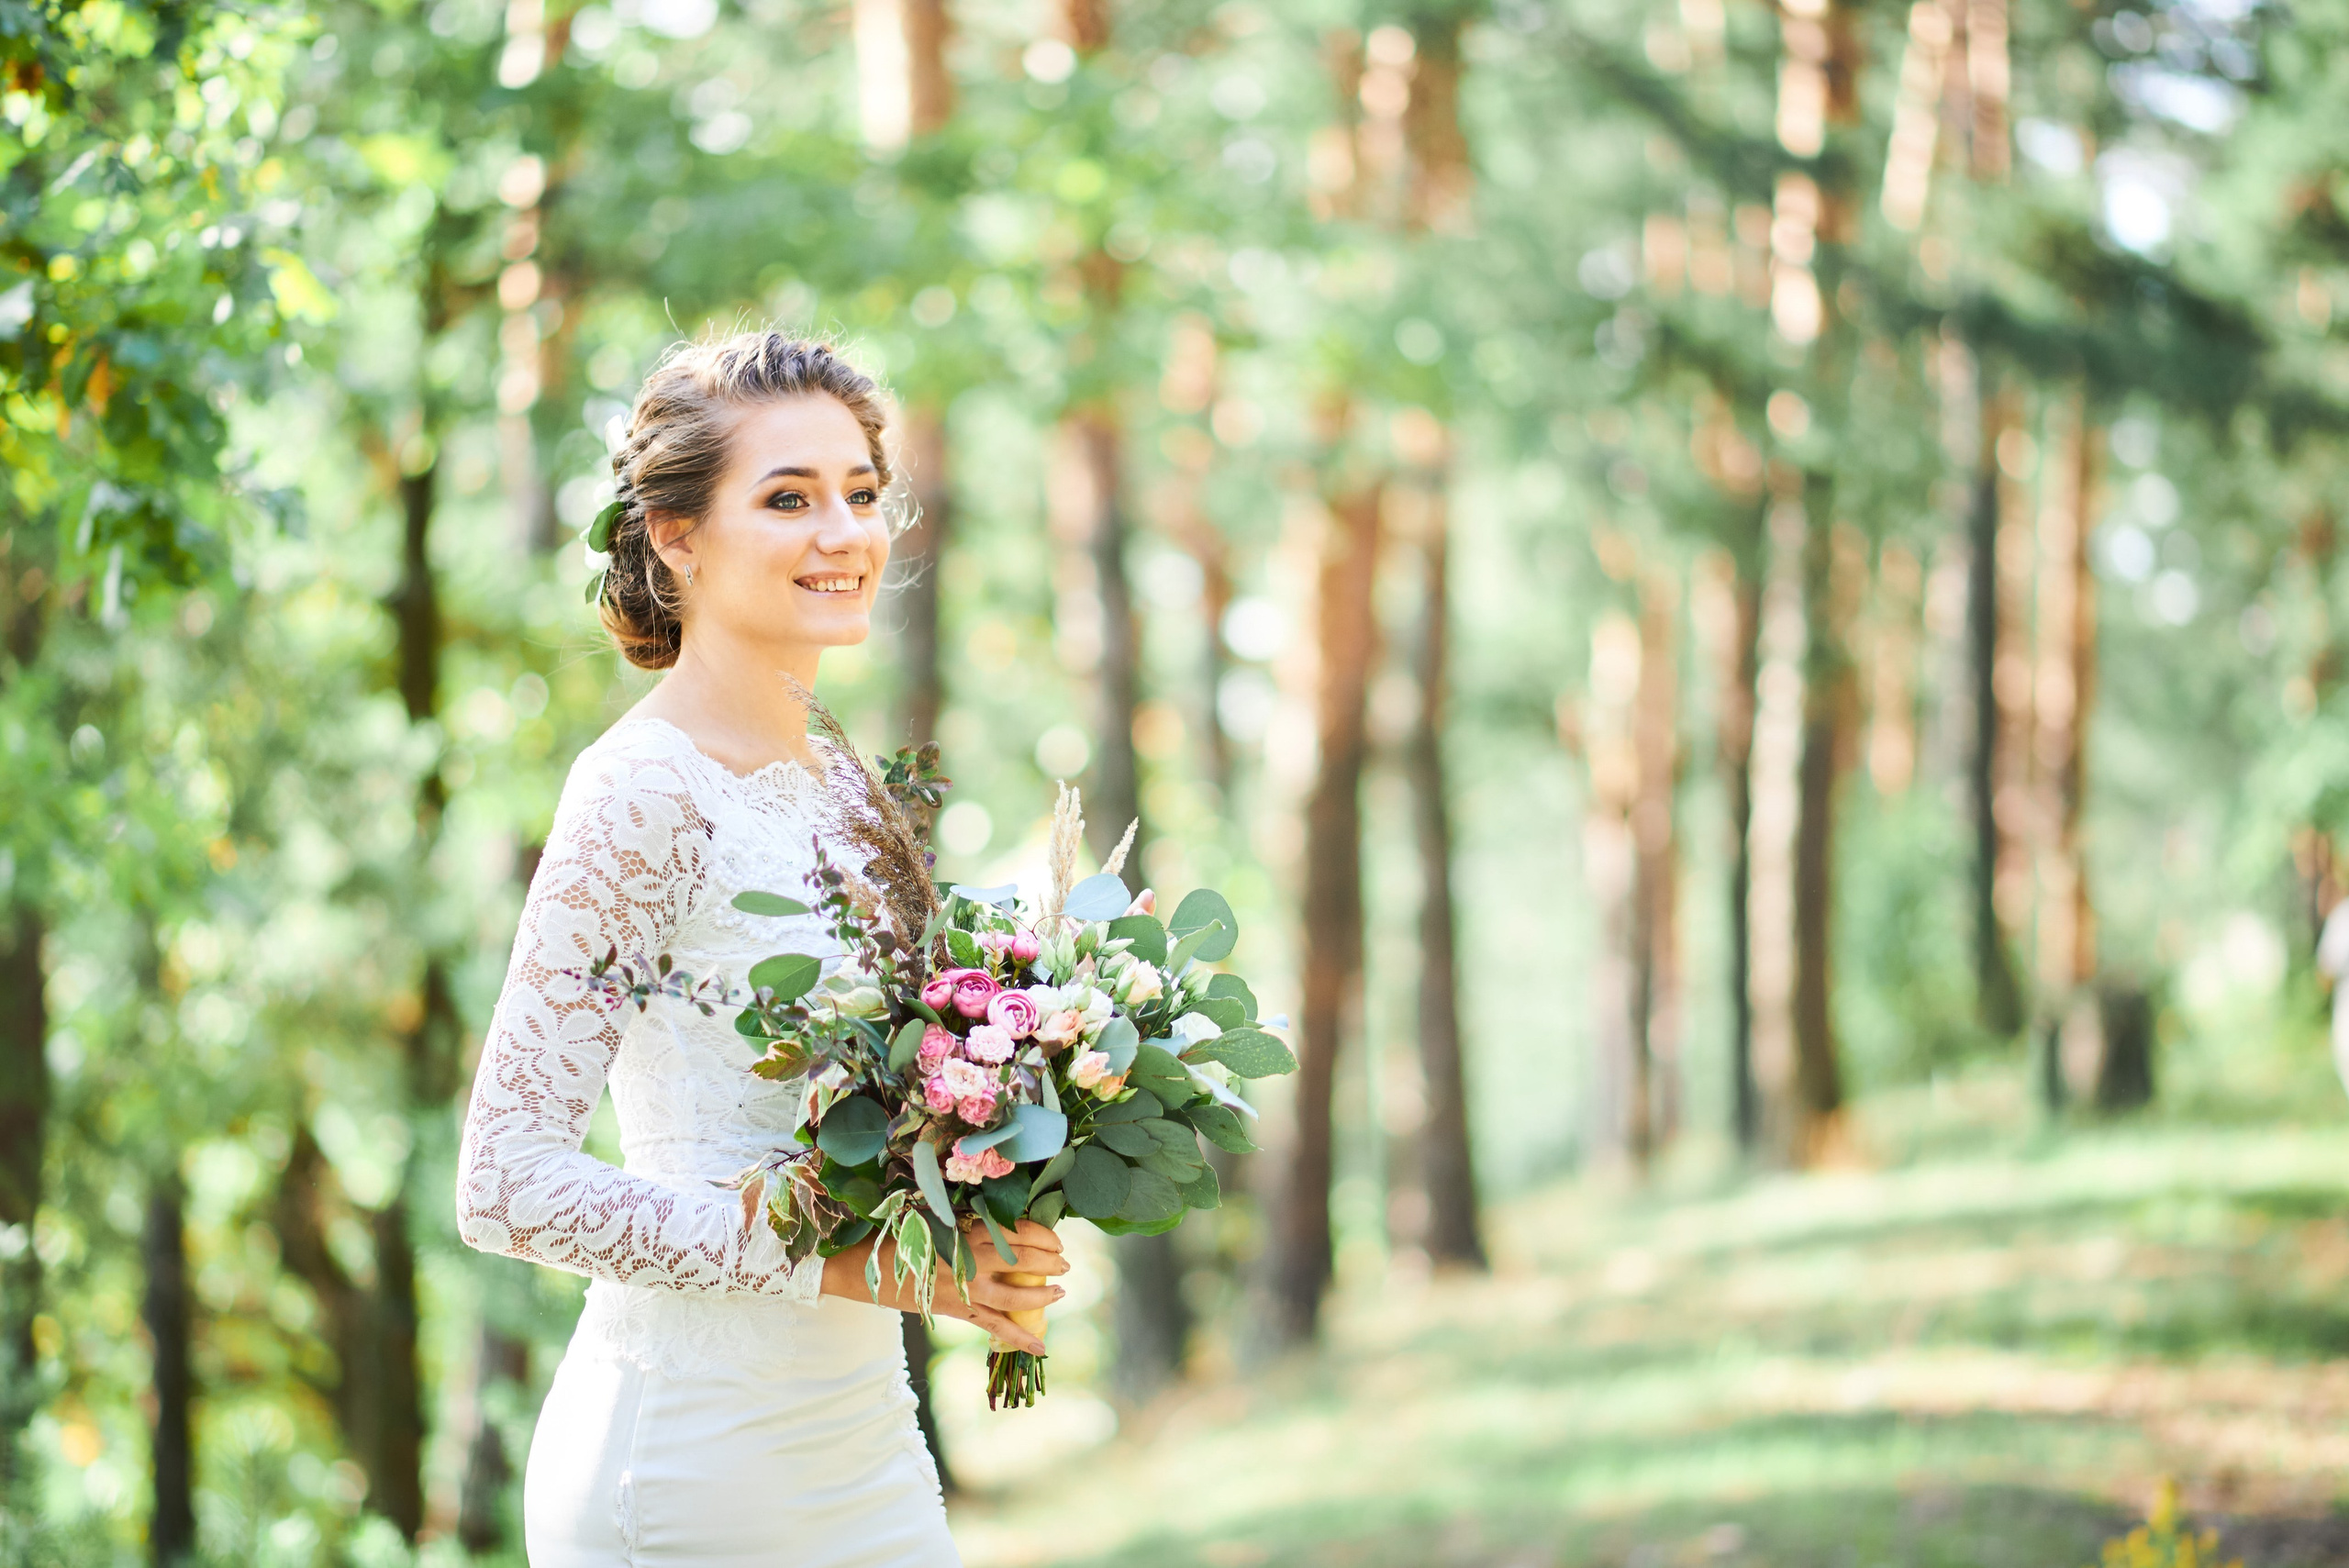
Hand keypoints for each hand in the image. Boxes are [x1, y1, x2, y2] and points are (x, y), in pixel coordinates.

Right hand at [822, 1219, 1067, 1355]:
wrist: (864, 1267)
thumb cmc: (898, 1235)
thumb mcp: (936, 1218)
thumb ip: (967, 1221)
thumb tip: (999, 1222)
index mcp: (967, 1231)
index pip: (1020, 1231)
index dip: (1044, 1235)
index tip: (1056, 1238)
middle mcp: (971, 1259)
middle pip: (1025, 1259)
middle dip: (1050, 1262)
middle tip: (1065, 1262)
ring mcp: (967, 1288)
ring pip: (1017, 1294)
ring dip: (1043, 1295)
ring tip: (1060, 1292)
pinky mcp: (959, 1311)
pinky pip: (995, 1327)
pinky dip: (1020, 1338)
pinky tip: (1042, 1346)